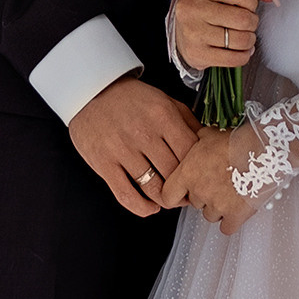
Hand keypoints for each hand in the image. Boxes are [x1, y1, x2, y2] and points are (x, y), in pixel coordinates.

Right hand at [69, 77, 197, 217]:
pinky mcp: (104, 164)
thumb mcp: (164, 100)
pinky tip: (150, 206)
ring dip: (166, 199)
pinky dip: (142, 207)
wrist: (90, 91)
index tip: (200, 176)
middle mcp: (144, 133)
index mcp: (163, 116)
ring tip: (170, 198)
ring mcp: (122, 150)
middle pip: (174, 174)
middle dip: (184, 188)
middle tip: (187, 192)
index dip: (199, 169)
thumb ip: (187, 121)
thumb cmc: (130, 98)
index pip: (190, 153)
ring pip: (153, 188)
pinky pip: (126, 195)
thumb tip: (208, 143)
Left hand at [158, 123, 267, 231]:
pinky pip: (227, 228)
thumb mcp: (209, 134)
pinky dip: (231, 221)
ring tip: (231, 193)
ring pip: (210, 216)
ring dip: (218, 208)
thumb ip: (197, 141)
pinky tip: (237, 210)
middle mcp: (198, 191)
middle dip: (205, 196)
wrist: (262, 150)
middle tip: (219, 184)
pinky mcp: (235, 215)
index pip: (168, 196)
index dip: (176, 195)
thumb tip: (196, 139)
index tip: (184, 193)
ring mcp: (216, 205)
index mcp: (187, 173)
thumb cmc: (237, 141)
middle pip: (195, 204)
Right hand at [172, 0, 273, 71]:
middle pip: (243, 19)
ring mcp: (192, 32)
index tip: (247, 5)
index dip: (252, 1)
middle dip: (252, 22)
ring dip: (249, 39)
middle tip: (247, 22)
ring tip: (243, 35)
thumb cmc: (206, 4)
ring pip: (240, 40)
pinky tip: (240, 49)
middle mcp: (191, 7)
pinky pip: (234, 59)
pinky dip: (244, 55)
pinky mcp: (196, 54)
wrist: (181, 30)